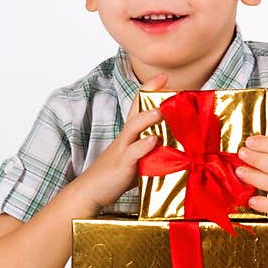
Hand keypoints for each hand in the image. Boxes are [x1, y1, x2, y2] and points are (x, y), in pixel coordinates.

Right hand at [80, 75, 165, 209]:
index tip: (163, 76)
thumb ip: (153, 152)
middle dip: (148, 92)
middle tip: (164, 79)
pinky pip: (133, 152)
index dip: (149, 90)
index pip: (138, 106)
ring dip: (147, 117)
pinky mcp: (122, 164)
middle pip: (135, 109)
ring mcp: (122, 149)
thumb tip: (177, 151)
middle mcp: (126, 138)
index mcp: (129, 135)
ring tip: (160, 110)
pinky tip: (153, 140)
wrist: (90, 191)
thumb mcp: (137, 160)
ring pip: (133, 128)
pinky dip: (143, 145)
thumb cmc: (116, 176)